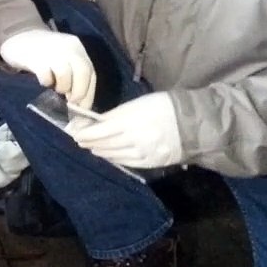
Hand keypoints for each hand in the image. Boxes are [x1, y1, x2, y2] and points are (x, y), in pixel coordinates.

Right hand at [0, 29, 96, 108]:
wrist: (18, 34)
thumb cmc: (42, 52)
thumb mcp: (62, 58)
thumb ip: (72, 74)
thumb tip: (79, 103)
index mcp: (77, 47)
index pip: (90, 72)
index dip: (89, 92)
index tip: (83, 107)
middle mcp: (68, 47)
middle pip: (83, 71)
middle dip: (79, 92)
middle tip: (70, 102)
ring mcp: (52, 50)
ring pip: (65, 74)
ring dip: (62, 87)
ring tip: (54, 88)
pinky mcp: (35, 57)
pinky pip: (45, 75)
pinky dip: (46, 82)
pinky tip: (43, 81)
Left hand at [66, 92, 181, 168]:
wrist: (193, 123)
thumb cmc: (164, 106)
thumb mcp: (138, 104)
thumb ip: (117, 115)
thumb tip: (97, 122)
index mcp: (129, 121)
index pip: (99, 130)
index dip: (84, 133)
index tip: (73, 132)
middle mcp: (133, 139)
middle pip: (103, 144)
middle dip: (88, 142)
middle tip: (78, 140)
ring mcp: (141, 153)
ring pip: (112, 154)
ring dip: (99, 151)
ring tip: (90, 147)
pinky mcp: (149, 162)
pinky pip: (125, 163)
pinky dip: (113, 158)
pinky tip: (107, 155)